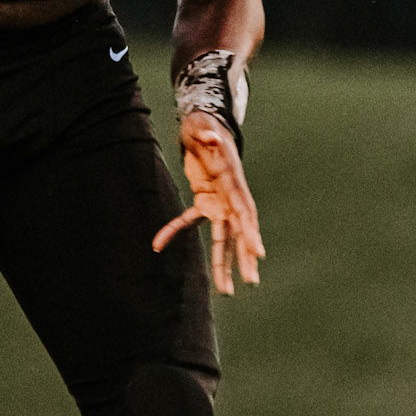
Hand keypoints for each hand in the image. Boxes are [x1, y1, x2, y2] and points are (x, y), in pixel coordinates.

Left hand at [151, 110, 265, 294]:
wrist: (201, 125)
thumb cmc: (204, 125)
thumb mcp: (203, 127)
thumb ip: (207, 134)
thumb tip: (210, 137)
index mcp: (233, 182)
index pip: (245, 211)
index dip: (251, 233)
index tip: (258, 253)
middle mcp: (230, 197)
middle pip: (240, 231)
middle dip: (245, 256)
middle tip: (251, 281)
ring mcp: (219, 202)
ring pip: (223, 237)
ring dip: (224, 262)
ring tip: (226, 290)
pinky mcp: (205, 202)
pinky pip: (191, 222)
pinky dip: (173, 231)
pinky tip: (158, 243)